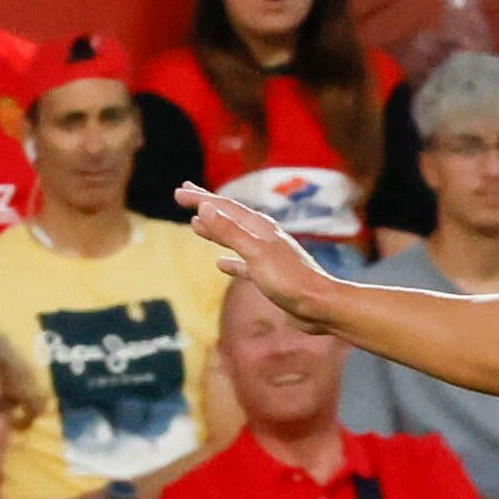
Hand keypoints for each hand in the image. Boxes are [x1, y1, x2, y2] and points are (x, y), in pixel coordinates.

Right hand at [175, 183, 343, 333]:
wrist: (318, 306)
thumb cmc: (289, 280)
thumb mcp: (255, 253)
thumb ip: (230, 231)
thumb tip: (205, 208)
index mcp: (259, 227)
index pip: (224, 207)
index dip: (201, 198)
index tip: (179, 192)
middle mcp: (263, 237)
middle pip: (229, 217)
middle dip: (207, 207)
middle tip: (185, 196)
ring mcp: (266, 256)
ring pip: (234, 238)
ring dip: (215, 231)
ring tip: (196, 225)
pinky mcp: (268, 276)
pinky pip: (243, 264)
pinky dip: (230, 261)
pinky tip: (220, 263)